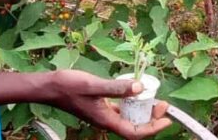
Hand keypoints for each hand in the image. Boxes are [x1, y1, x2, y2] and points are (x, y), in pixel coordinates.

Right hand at [49, 70, 171, 139]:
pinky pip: (118, 109)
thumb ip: (117, 88)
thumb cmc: (69, 86)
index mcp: (106, 120)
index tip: (166, 119)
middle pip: (134, 126)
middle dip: (151, 118)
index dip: (153, 128)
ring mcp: (102, 114)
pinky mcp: (98, 106)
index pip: (134, 132)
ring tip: (151, 97)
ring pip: (127, 118)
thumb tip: (140, 88)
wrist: (50, 87)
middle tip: (162, 103)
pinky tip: (131, 92)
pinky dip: (128, 103)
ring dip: (141, 110)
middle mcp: (106, 120)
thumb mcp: (94, 85)